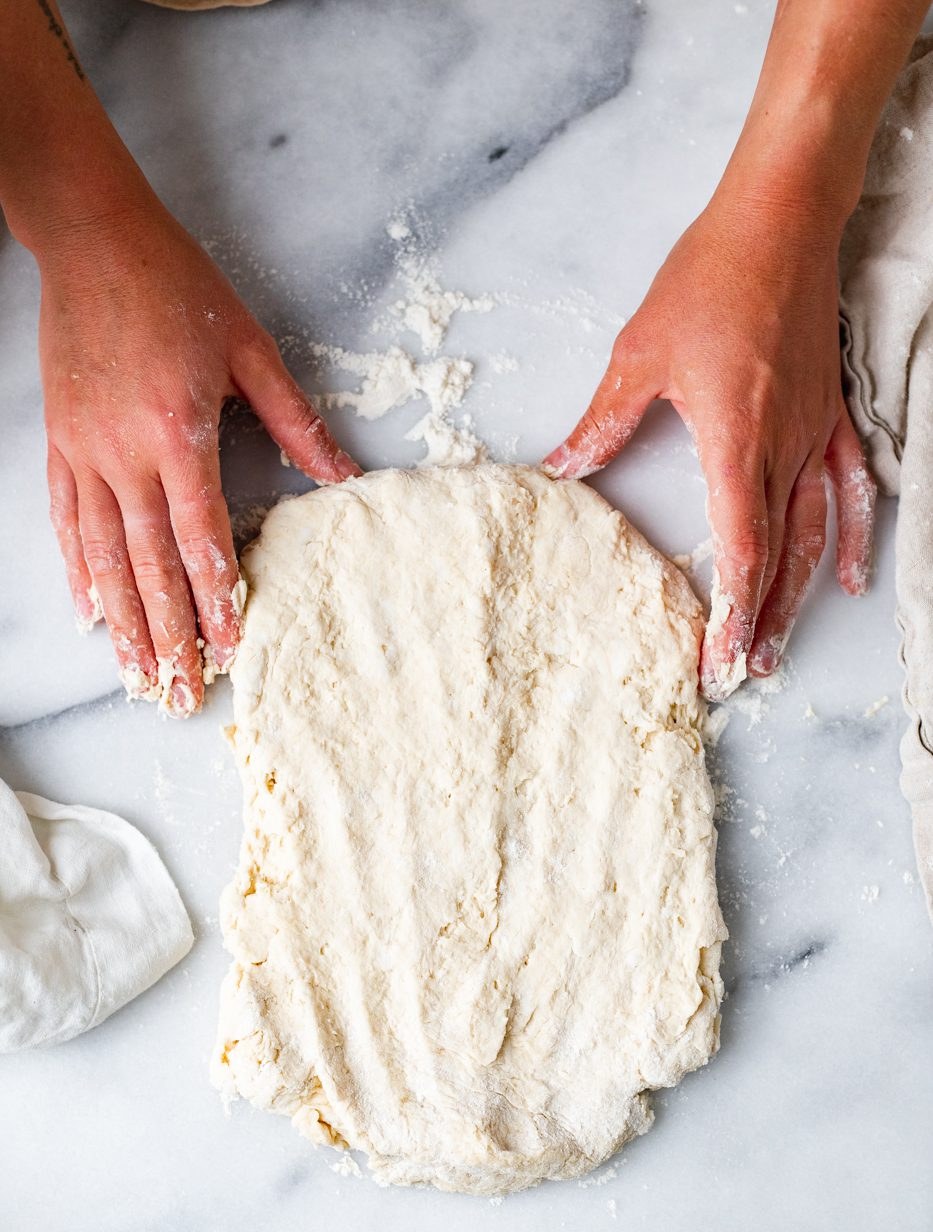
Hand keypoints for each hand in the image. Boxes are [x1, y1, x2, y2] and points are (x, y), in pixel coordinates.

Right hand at [40, 189, 356, 715]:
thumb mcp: (250, 348)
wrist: (93, 236)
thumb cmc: (176, 285)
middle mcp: (124, 452)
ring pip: (103, 555)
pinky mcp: (60, 441)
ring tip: (137, 675)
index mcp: (177, 430)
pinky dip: (77, 569)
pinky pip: (65, 519)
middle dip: (169, 635)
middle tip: (180, 693)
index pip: (199, 537)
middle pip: (149, 565)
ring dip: (122, 621)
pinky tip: (90, 610)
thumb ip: (294, 421)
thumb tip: (344, 476)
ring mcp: (85, 450)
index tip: (229, 650)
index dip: (215, 599)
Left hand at [544, 192, 874, 698]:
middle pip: (777, 556)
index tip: (717, 659)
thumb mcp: (637, 353)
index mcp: (735, 438)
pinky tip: (849, 575)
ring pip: (813, 534)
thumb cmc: (709, 278)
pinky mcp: (829, 414)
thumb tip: (562, 468)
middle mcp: (782, 446)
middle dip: (757, 622)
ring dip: (796, 596)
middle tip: (741, 675)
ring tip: (778, 648)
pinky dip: (852, 534)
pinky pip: (851, 488)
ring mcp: (814, 433)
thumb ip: (603, 422)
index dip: (732, 611)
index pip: (742, 547)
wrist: (779, 221)